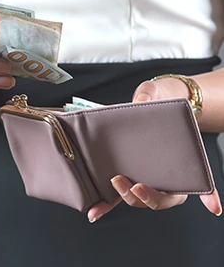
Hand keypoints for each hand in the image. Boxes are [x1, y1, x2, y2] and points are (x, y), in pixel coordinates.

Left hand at [87, 78, 221, 222]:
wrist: (145, 103)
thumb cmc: (158, 101)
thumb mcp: (156, 92)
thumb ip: (150, 94)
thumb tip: (141, 100)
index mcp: (178, 159)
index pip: (196, 180)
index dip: (208, 195)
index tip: (213, 206)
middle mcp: (161, 173)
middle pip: (161, 197)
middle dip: (149, 197)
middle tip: (136, 186)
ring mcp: (141, 175)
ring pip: (137, 198)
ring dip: (126, 198)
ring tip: (115, 184)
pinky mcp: (122, 174)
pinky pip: (115, 195)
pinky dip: (105, 205)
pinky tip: (93, 212)